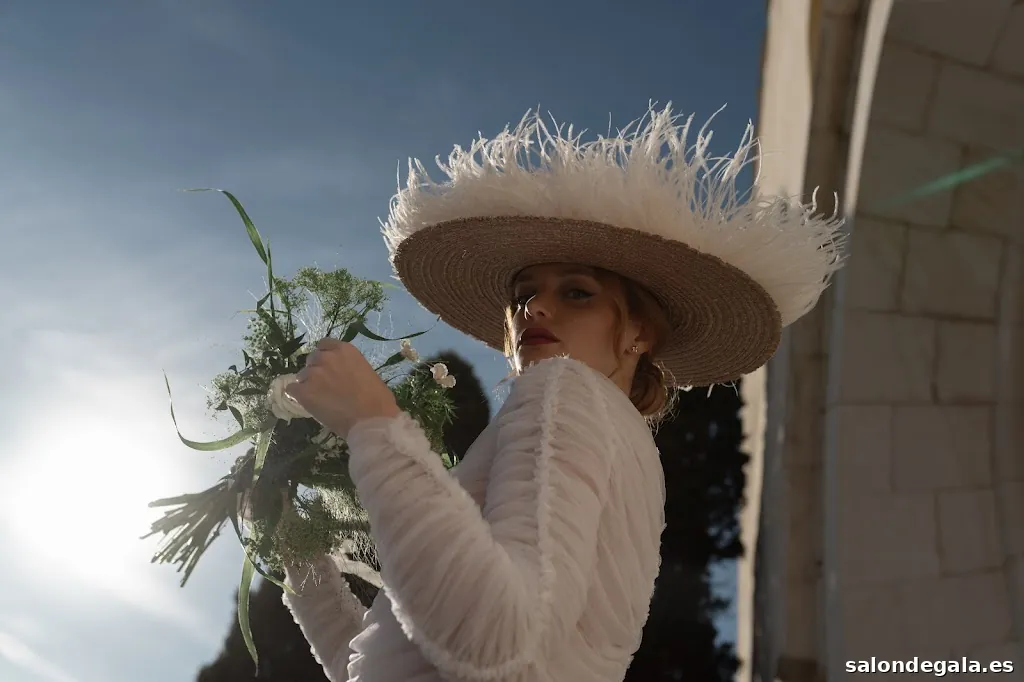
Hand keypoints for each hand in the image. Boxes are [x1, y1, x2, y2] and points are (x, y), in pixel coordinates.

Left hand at [284, 338, 399, 437]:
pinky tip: (308, 404)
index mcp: (344, 350)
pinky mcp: (303, 392)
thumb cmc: (378, 400)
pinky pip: (292, 389)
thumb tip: (343, 374)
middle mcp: (326, 357)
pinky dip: (297, 396)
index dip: (325, 356)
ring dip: (308, 384)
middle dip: (316, 370)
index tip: (328, 367)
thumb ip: (350, 367)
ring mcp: (313, 374)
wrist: (371, 420)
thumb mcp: (367, 372)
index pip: (324, 344)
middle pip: (312, 359)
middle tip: (324, 385)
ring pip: (302, 375)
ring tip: (319, 398)